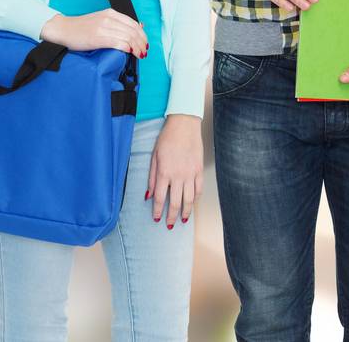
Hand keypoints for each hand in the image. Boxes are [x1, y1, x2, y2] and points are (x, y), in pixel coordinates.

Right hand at [41, 9, 147, 57]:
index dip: (142, 34)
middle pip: (133, 31)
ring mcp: (103, 28)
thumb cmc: (80, 28)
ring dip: (137, 47)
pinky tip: (130, 52)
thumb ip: (117, 23)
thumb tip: (136, 28)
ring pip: (128, 37)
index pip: (134, 24)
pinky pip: (118, 43)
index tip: (144, 43)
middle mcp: (108, 19)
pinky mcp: (97, 38)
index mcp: (111, 13)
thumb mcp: (101, 20)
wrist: (62, 29)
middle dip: (142, 42)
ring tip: (139, 54)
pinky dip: (127, 48)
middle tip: (144, 51)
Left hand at [147, 113, 202, 228]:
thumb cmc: (167, 138)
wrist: (184, 125)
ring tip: (184, 219)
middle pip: (176, 202)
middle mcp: (178, 176)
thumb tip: (149, 195)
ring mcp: (191, 173)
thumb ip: (152, 177)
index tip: (156, 218)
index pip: (160, 198)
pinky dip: (196, 198)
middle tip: (170, 224)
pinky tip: (193, 203)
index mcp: (165, 172)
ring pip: (189, 199)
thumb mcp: (154, 156)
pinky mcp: (199, 169)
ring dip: (186, 211)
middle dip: (172, 216)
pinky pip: (199, 188)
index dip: (158, 210)